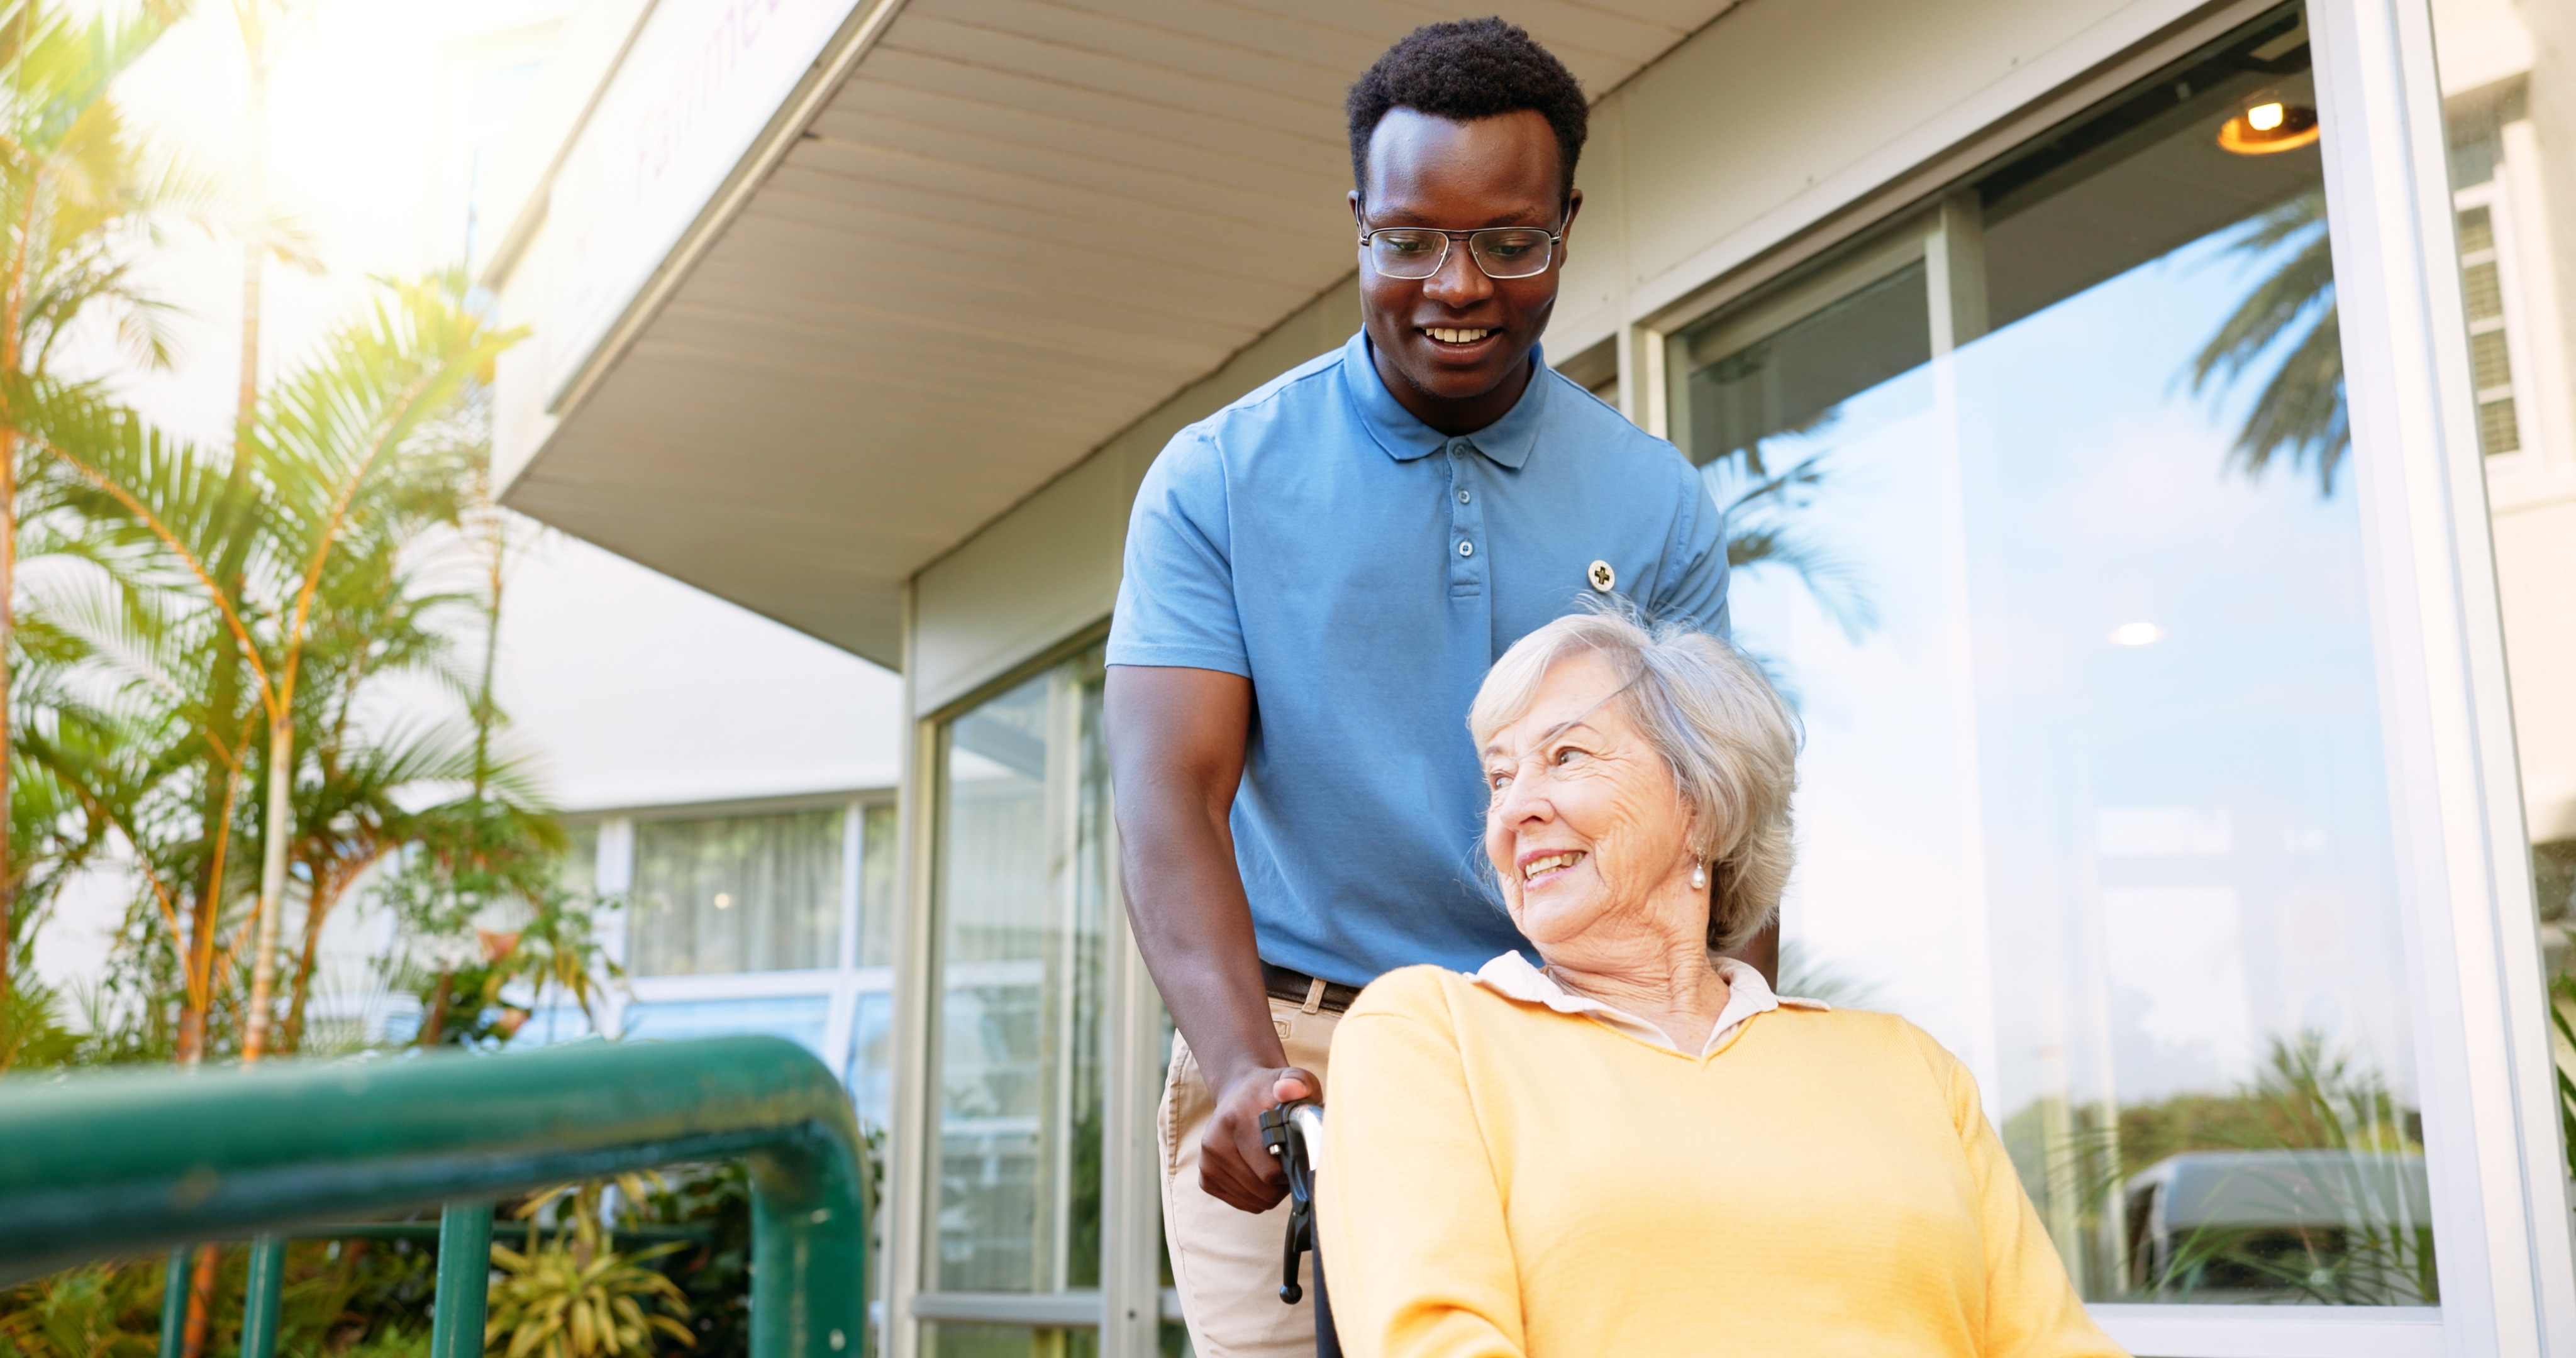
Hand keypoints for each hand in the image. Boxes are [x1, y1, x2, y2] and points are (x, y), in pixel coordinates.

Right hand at [1197, 1064, 1319, 1212]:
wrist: (1240, 1094)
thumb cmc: (1272, 1092)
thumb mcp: (1293, 1079)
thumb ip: (1298, 1082)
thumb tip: (1290, 1090)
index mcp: (1236, 1119)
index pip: (1270, 1171)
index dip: (1292, 1169)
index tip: (1299, 1153)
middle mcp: (1214, 1142)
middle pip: (1263, 1190)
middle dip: (1284, 1182)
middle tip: (1289, 1159)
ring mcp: (1207, 1162)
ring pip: (1255, 1201)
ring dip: (1272, 1190)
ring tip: (1275, 1164)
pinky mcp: (1205, 1178)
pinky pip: (1243, 1203)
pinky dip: (1257, 1196)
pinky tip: (1260, 1172)